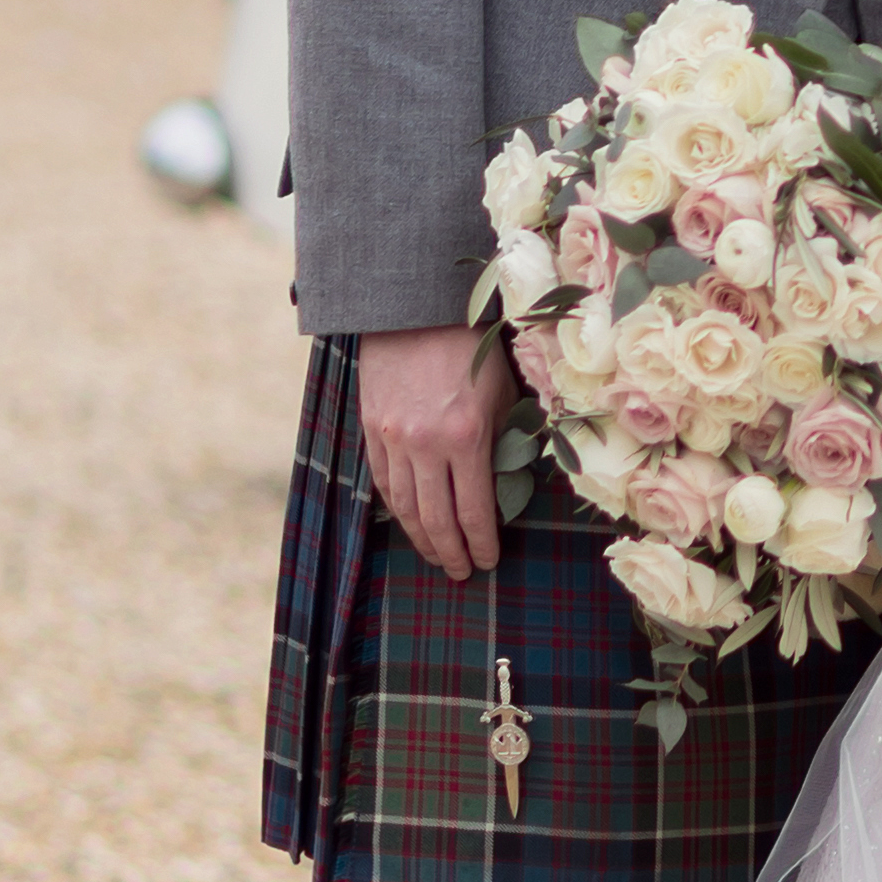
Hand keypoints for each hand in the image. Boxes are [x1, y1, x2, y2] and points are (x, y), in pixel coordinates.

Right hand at [356, 320, 509, 581]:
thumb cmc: (472, 347)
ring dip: (421, 538)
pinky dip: (397, 508)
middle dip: (450, 552)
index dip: (482, 543)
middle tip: (460, 572)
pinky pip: (384, 482)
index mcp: (466, 436)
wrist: (417, 309)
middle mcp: (426, 444)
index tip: (488, 562)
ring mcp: (394, 439)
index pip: (474, 510)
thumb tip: (510, 482)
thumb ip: (506, 439)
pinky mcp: (372, 430)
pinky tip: (410, 522)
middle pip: (436, 518)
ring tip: (436, 556)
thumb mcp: (504, 392)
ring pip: (405, 507)